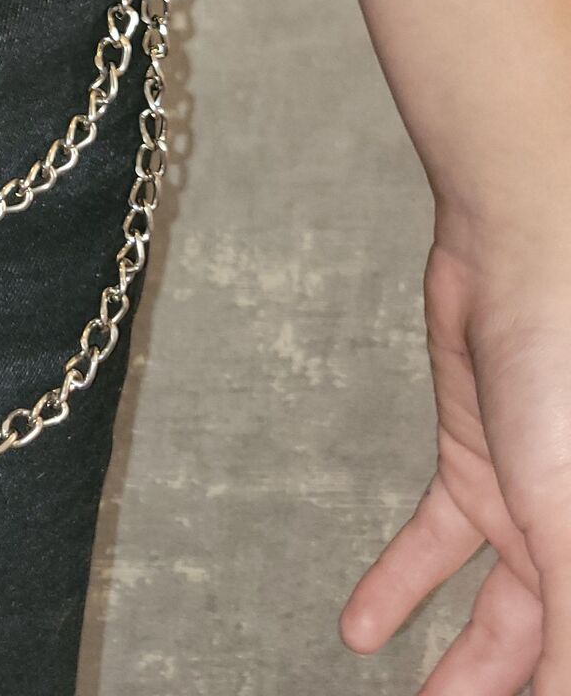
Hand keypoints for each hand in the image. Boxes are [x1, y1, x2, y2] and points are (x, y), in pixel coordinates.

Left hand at [342, 203, 570, 694]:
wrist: (526, 258)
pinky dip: (399, 587)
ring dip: (459, 667)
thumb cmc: (570, 371)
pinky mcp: (479, 461)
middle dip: (511, 690)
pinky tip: (360, 629)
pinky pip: (439, 543)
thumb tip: (554, 695)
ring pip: (502, 612)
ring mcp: (539, 502)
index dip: (549, 692)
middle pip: (554, 644)